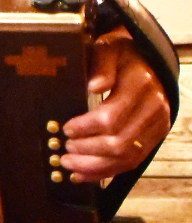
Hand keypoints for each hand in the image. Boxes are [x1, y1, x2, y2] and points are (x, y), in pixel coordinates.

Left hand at [60, 27, 171, 181]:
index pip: (111, 116)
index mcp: (141, 85)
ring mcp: (157, 125)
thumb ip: (101, 65)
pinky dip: (107, 171)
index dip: (86, 127)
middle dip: (88, 150)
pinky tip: (85, 174)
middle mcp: (154, 109)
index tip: (65, 129)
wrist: (148, 60)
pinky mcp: (156, 136)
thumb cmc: (121, 53)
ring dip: (95, 166)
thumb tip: (93, 86)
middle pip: (119, 142)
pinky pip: (133, 161)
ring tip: (69, 165)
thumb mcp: (109, 48)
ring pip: (127, 157)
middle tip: (64, 150)